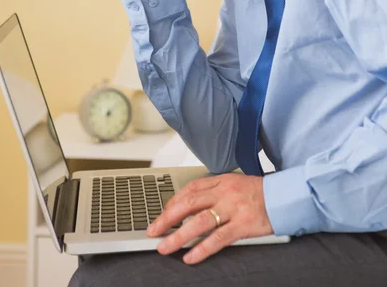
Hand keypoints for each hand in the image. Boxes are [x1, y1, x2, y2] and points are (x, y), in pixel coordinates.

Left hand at [147, 173, 272, 264]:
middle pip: (189, 203)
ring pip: (199, 222)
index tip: (161, 214)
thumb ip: (216, 192)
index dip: (172, 202)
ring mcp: (233, 208)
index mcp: (221, 180)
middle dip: (167, 218)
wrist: (286, 196)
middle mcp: (224, 192)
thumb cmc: (260, 192)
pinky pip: (218, 238)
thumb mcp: (235, 184)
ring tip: (165, 247)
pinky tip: (190, 257)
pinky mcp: (243, 225)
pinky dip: (202, 248)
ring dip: (178, 236)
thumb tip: (193, 205)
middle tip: (153, 230)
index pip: (190, 189)